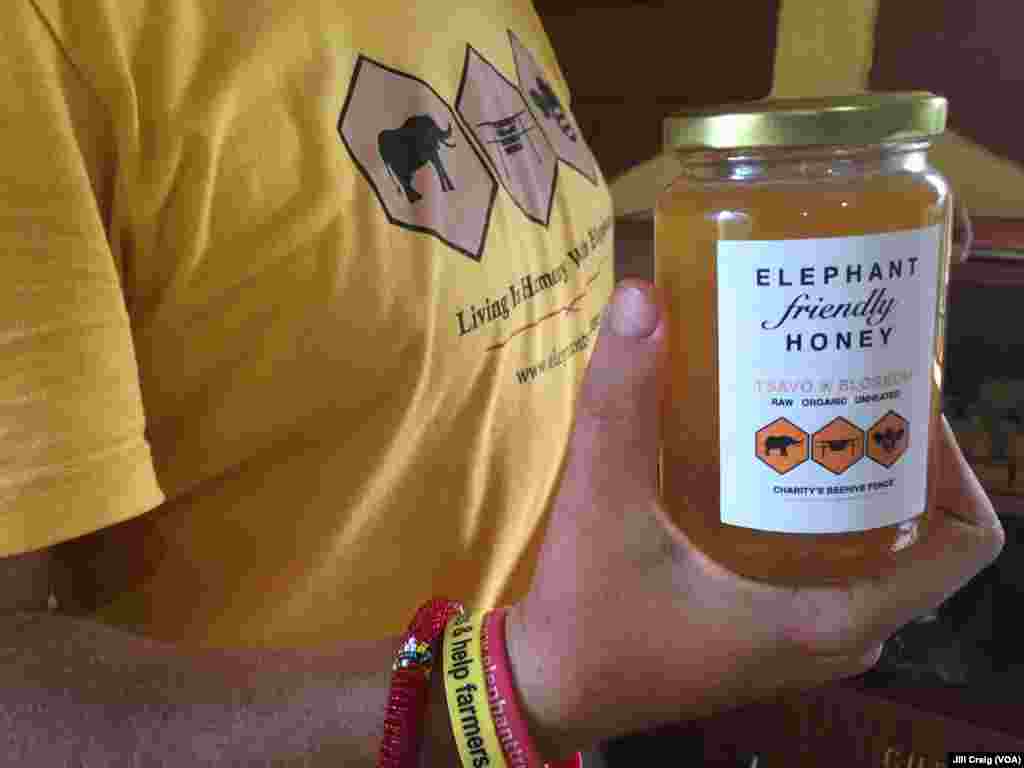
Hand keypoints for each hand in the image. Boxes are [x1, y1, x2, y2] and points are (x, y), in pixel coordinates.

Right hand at [506, 279, 1004, 759]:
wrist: (552, 688)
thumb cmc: (587, 618)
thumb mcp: (601, 504)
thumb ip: (619, 402)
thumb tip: (642, 298)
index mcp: (832, 615)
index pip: (963, 541)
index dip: (952, 459)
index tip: (896, 395)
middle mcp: (839, 635)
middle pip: (921, 534)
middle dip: (898, 453)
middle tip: (847, 381)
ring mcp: (808, 640)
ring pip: (879, 551)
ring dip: (859, 480)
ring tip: (812, 408)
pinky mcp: (774, 634)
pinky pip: (838, 567)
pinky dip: (823, 512)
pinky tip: (768, 462)